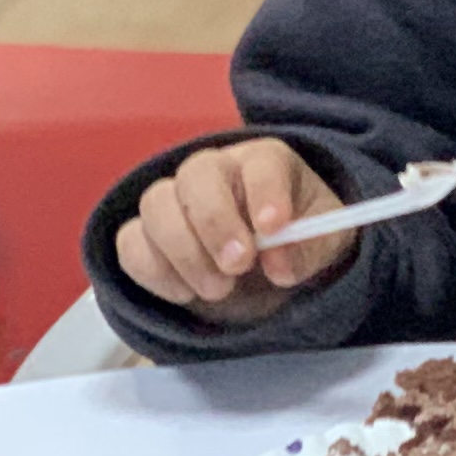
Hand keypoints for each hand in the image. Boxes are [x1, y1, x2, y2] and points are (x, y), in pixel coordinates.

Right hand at [114, 141, 349, 324]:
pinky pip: (130, 243)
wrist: (266, 274)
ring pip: (155, 205)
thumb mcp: (325, 245)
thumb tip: (280, 265)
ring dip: (184, 252)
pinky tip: (186, 294)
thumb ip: (308, 251)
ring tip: (219, 290)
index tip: (274, 228)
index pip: (261, 161)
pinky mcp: (146, 236)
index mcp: (265, 162)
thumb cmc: (299, 244)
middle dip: (215, 222)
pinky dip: (154, 272)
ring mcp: (174, 201)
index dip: (265, 191)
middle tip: (239, 265)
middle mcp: (214, 171)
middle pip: (196, 175)